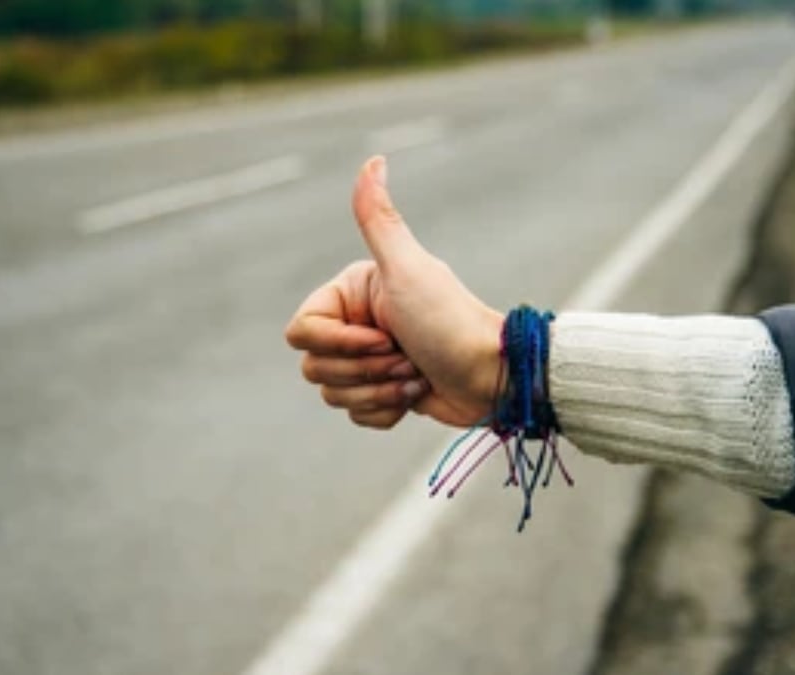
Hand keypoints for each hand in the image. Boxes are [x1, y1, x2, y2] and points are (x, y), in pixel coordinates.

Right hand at [285, 156, 503, 428]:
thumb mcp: (408, 269)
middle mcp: (355, 323)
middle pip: (315, 367)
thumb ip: (380, 218)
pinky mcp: (381, 393)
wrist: (493, 375)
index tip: (385, 336)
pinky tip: (415, 395)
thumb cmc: (451, 321)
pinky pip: (355, 413)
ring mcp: (368, 360)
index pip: (301, 332)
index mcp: (351, 293)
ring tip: (415, 376)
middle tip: (406, 356)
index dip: (339, 343)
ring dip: (379, 392)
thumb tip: (373, 159)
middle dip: (364, 371)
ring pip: (332, 393)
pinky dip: (386, 412)